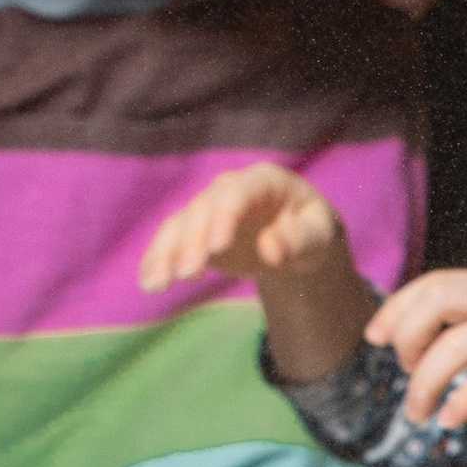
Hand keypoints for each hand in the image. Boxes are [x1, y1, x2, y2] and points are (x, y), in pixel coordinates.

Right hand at [140, 162, 346, 295]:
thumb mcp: (318, 235)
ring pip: (180, 225)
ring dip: (166, 253)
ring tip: (156, 284)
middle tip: (188, 275)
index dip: (224, 217)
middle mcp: (229, 189)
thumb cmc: (311, 230)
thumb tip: (270, 250)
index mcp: (264, 181)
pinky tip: (148, 282)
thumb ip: (298, 240)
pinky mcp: (195, 229)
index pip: (237, 194)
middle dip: (193, 242)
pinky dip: (158, 259)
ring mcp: (209, 207)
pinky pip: (171, 240)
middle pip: (203, 209)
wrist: (297, 233)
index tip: (216, 248)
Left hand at [364, 268, 466, 427]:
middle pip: (433, 301)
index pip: (433, 282)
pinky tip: (452, 418)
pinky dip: (461, 400)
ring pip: (452, 346)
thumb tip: (451, 352)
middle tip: (402, 372)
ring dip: (423, 383)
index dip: (396, 308)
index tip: (376, 338)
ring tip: (419, 413)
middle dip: (403, 337)